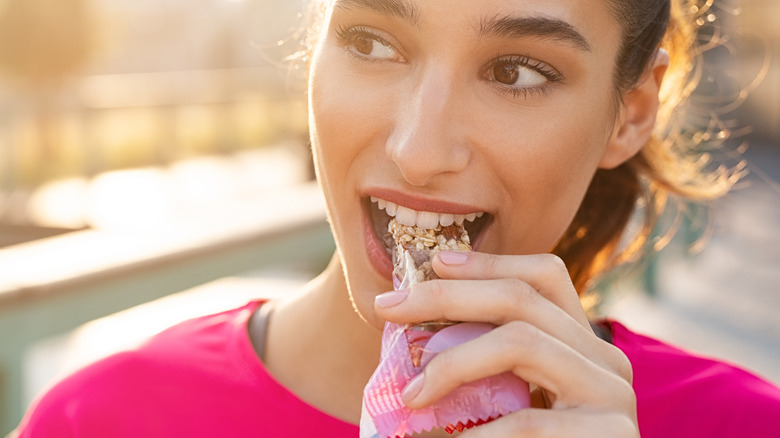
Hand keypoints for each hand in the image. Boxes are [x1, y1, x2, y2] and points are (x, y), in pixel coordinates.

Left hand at [373, 251, 637, 436]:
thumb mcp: (512, 400)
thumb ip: (487, 366)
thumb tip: (412, 323)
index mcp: (585, 345)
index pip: (545, 278)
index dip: (489, 262)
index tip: (435, 262)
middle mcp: (607, 361)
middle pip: (522, 299)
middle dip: (446, 297)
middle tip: (387, 309)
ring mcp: (614, 396)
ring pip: (522, 342)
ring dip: (453, 363)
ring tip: (411, 395)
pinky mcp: (611, 436)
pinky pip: (526, 422)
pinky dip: (477, 433)